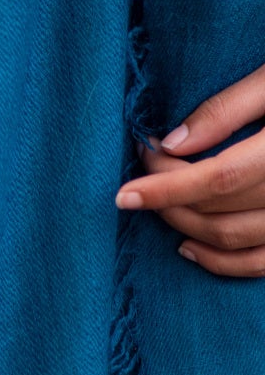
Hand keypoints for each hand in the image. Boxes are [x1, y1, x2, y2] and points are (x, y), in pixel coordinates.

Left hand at [115, 62, 264, 275]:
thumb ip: (226, 109)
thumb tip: (171, 144)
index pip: (219, 177)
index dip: (167, 186)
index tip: (124, 191)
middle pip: (222, 210)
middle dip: (170, 197)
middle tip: (145, 170)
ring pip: (236, 240)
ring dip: (186, 228)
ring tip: (158, 204)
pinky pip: (262, 264)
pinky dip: (221, 263)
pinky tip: (187, 246)